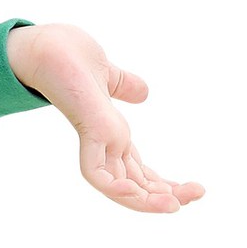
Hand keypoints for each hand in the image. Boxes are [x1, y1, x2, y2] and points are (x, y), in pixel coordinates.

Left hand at [5, 23, 204, 213]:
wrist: (47, 42)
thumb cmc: (66, 56)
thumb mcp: (107, 76)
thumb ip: (124, 87)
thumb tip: (144, 92)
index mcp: (110, 134)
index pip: (140, 171)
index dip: (164, 185)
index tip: (195, 190)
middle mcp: (103, 143)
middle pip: (136, 184)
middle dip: (167, 196)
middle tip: (199, 194)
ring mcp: (95, 139)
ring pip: (118, 187)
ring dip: (148, 201)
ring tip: (176, 205)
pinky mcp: (88, 130)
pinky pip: (96, 173)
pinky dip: (114, 188)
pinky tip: (131, 190)